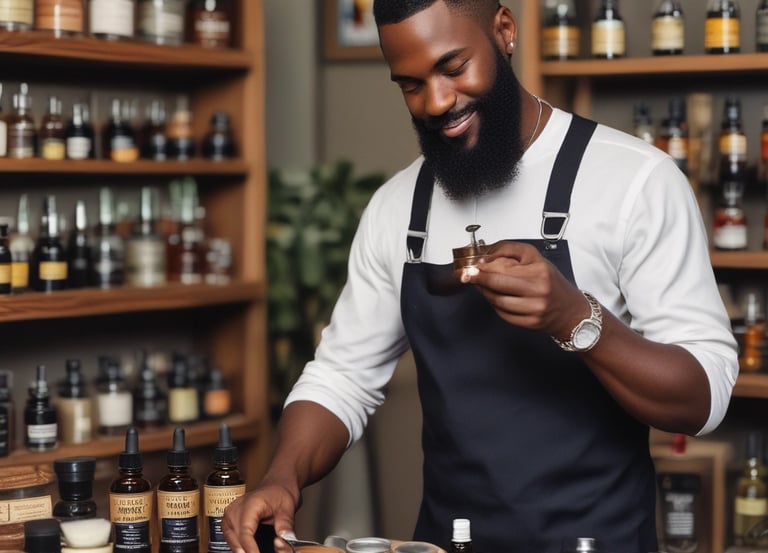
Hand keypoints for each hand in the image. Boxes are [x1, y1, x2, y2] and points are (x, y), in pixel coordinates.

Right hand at [222, 480, 300, 552]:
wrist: (277, 485)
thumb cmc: (280, 492)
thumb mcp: (288, 507)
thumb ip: (286, 525)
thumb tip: (285, 539)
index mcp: (249, 504)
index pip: (245, 532)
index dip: (250, 549)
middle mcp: (236, 509)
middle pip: (236, 538)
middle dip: (247, 551)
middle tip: (261, 552)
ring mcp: (230, 515)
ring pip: (231, 541)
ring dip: (242, 550)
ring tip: (256, 551)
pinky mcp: (229, 521)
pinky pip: (230, 539)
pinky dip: (239, 546)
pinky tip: (249, 550)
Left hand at [457, 240, 588, 338]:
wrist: (569, 309)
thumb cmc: (550, 281)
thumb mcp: (534, 257)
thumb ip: (508, 250)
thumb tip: (485, 256)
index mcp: (538, 272)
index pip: (502, 270)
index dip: (482, 269)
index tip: (472, 267)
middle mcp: (538, 291)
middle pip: (497, 286)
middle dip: (478, 280)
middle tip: (469, 276)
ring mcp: (534, 309)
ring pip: (497, 301)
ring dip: (485, 292)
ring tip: (484, 285)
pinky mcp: (530, 323)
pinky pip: (503, 314)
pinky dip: (495, 305)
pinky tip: (496, 297)